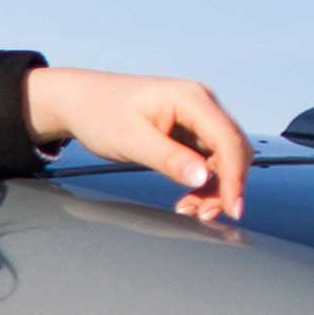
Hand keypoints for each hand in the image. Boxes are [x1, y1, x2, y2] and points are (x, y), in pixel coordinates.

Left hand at [25, 66, 251, 222]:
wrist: (79, 101)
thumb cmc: (100, 113)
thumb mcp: (131, 140)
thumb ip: (168, 159)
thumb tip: (203, 178)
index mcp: (191, 98)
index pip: (227, 140)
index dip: (234, 177)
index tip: (232, 209)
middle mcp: (201, 104)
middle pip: (233, 150)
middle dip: (225, 186)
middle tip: (203, 216)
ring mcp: (197, 118)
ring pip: (223, 159)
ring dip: (214, 188)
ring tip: (189, 210)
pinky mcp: (189, 131)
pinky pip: (208, 160)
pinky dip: (203, 182)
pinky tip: (188, 199)